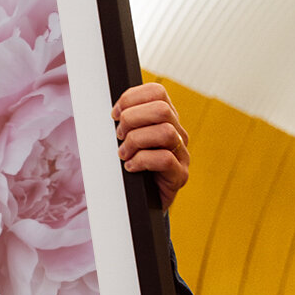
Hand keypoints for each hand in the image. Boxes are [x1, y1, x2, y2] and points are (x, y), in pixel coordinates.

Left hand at [112, 82, 189, 209]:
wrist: (142, 202)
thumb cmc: (132, 167)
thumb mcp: (126, 139)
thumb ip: (125, 122)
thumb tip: (113, 112)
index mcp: (165, 119)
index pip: (157, 92)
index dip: (132, 98)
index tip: (115, 114)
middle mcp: (178, 133)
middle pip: (161, 109)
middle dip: (132, 119)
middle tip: (119, 135)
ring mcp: (182, 154)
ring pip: (165, 132)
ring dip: (136, 141)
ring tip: (123, 153)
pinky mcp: (180, 175)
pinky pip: (165, 159)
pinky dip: (141, 161)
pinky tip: (130, 167)